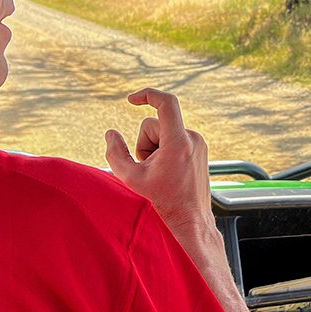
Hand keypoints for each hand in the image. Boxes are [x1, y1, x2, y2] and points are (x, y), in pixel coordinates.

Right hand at [105, 88, 214, 251]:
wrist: (191, 217)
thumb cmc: (163, 200)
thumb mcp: (131, 178)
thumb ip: (115, 153)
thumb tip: (111, 133)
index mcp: (178, 142)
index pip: (166, 103)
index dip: (147, 95)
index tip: (131, 99)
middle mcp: (192, 138)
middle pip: (154, 124)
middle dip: (145, 143)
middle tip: (149, 168)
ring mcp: (198, 142)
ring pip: (163, 132)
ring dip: (155, 148)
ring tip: (160, 170)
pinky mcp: (199, 147)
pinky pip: (174, 138)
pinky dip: (165, 150)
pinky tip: (168, 170)